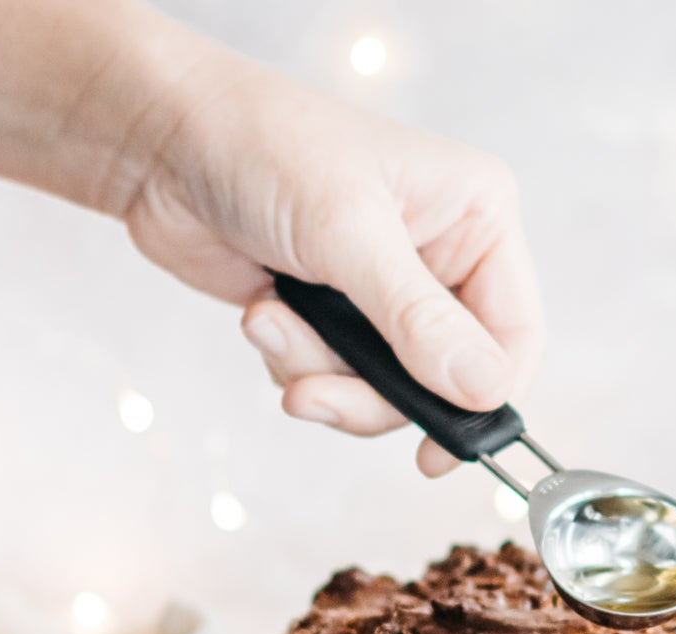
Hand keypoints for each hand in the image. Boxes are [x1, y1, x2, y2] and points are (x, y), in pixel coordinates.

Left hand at [122, 56, 543, 476]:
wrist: (161, 140)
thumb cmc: (262, 147)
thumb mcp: (348, 234)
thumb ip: (418, 320)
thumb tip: (486, 390)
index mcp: (477, 215)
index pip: (514, 333)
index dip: (484, 400)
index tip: (437, 452)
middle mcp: (442, 253)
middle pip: (446, 377)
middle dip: (371, 391)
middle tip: (311, 394)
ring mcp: (386, 286)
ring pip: (385, 385)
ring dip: (319, 370)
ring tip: (269, 324)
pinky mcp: (335, 310)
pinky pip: (336, 375)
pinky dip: (293, 359)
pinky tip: (261, 311)